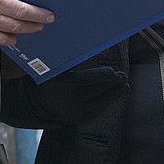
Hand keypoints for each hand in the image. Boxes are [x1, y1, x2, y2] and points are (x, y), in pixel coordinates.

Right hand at [2, 64, 127, 128]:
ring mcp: (74, 112)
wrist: (38, 103)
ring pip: (99, 102)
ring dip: (114, 94)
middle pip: (96, 90)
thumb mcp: (57, 68)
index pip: (87, 79)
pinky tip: (115, 95)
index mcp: (64, 84)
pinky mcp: (78, 120)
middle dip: (112, 83)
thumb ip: (71, 59)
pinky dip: (106, 103)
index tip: (113, 71)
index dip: (102, 75)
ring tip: (125, 87)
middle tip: (123, 76)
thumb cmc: (53, 79)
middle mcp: (69, 100)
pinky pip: (97, 111)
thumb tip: (89, 44)